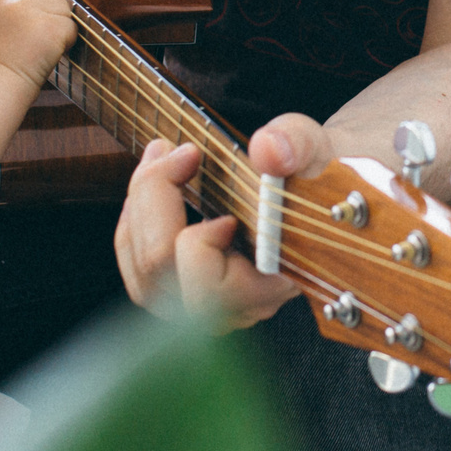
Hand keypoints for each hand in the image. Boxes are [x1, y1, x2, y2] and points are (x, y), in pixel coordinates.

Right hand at [0, 0, 75, 90]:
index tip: (18, 12)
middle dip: (40, 15)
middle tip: (24, 44)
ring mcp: (27, 11)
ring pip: (59, 7)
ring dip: (55, 27)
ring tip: (35, 50)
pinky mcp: (48, 27)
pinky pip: (70, 27)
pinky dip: (65, 42)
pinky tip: (46, 56)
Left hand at [114, 140, 300, 330]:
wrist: (316, 195)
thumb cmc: (310, 176)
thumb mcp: (311, 147)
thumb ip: (294, 145)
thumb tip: (267, 151)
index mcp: (274, 282)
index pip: (210, 289)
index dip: (197, 237)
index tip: (208, 178)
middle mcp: (239, 306)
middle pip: (161, 279)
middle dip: (150, 204)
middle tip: (167, 150)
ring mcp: (211, 305)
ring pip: (143, 280)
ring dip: (137, 215)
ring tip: (157, 164)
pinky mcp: (188, 294)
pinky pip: (140, 274)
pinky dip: (135, 227)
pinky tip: (153, 190)